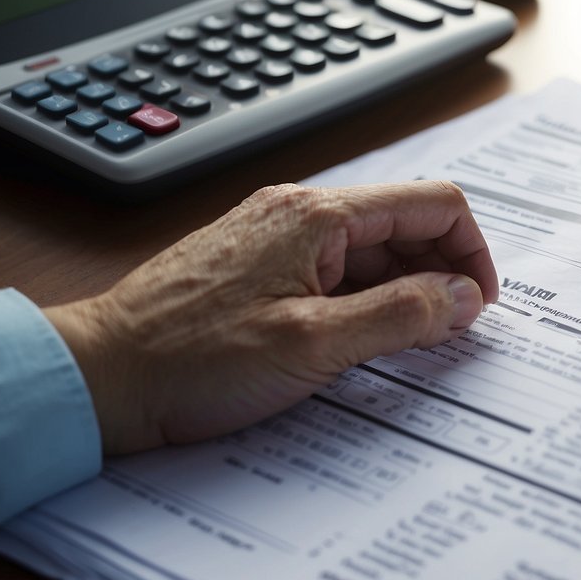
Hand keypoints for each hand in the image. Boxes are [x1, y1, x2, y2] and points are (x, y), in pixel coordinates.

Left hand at [45, 182, 497, 454]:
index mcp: (318, 216)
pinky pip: (336, 271)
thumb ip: (401, 316)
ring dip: (404, 291)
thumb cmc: (192, 360)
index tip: (479, 306)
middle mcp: (299, 213)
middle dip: (442, 275)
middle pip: (405, 226)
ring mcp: (276, 237)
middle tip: (448, 335)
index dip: (472, 252)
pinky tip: (359, 340)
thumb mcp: (314, 344)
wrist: (101, 374)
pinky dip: (365, 300)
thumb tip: (464, 299)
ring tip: (406, 347)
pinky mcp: (259, 265)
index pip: (433, 205)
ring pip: (372, 251)